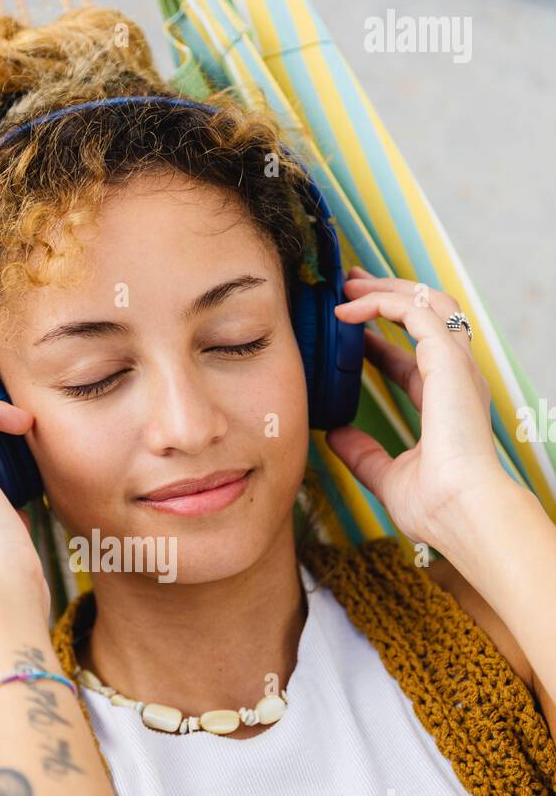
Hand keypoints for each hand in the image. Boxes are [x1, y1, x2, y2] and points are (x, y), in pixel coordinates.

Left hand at [326, 269, 504, 547]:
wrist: (461, 511)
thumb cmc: (437, 505)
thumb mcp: (388, 476)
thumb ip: (363, 453)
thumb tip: (334, 436)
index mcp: (448, 402)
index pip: (415, 355)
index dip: (381, 340)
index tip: (349, 329)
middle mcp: (457, 377)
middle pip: (427, 315)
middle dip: (388, 295)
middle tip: (349, 285)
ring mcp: (456, 366)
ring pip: (427, 302)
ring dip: (386, 288)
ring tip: (349, 284)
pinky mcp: (448, 360)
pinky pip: (414, 311)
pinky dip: (381, 302)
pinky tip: (349, 309)